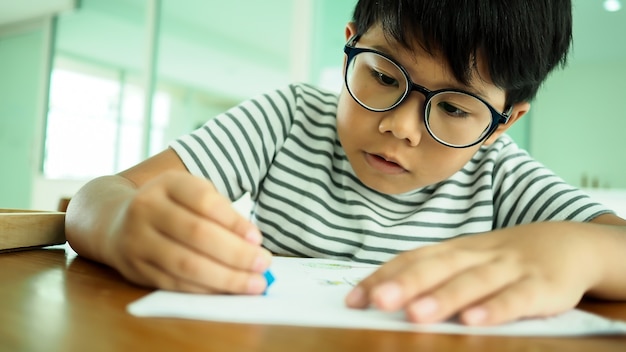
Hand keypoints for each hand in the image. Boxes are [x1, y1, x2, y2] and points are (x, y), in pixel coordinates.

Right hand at [104, 170, 271, 293]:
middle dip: (236, 254)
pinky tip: (228, 290)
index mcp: (167, 183)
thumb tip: (253, 244)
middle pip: (197, 234)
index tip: (258, 239)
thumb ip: (220, 212)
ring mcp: (137, 240)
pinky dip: (206, 290)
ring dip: (226, 278)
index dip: (234, 222)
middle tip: (263, 265)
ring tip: (254, 284)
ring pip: (186, 264)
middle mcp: (147, 208)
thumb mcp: (192, 193)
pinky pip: (175, 284)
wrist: (116, 222)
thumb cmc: (171, 207)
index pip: (204, 201)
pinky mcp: (135, 269)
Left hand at [345, 222, 602, 325]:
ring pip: (473, 282)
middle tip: (377, 301)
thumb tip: (380, 296)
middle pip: (437, 267)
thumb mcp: (466, 261)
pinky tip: (473, 321)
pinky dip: (495, 309)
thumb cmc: (503, 258)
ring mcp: (509, 269)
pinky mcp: (540, 287)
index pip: (412, 259)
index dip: (382, 277)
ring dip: (443, 297)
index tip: (353, 299)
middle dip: (405, 283)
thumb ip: (431, 275)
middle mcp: (476, 255)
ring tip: (415, 314)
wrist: (567, 243)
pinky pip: (516, 298)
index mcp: (454, 250)